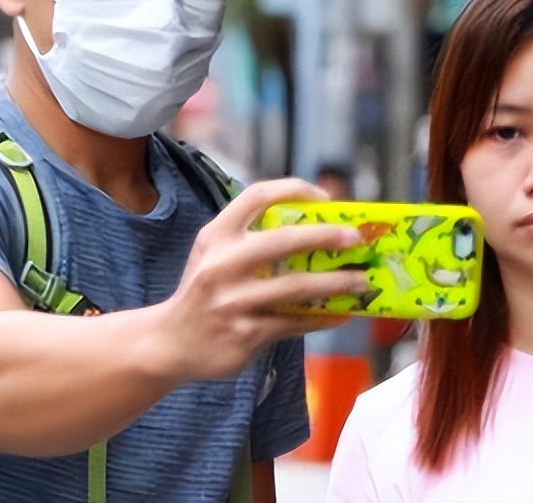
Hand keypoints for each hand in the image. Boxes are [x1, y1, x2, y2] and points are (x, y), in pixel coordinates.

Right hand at [159, 177, 369, 380]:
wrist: (171, 342)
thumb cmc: (205, 291)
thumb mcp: (214, 254)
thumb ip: (251, 237)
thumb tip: (315, 226)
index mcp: (216, 236)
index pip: (257, 196)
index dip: (295, 190)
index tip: (327, 198)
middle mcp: (222, 264)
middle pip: (283, 240)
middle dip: (325, 236)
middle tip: (355, 238)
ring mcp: (233, 301)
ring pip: (296, 287)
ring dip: (335, 283)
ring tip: (361, 281)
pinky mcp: (245, 333)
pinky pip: (293, 322)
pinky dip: (322, 318)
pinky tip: (341, 314)